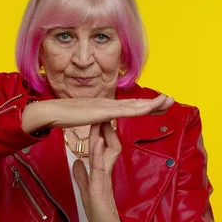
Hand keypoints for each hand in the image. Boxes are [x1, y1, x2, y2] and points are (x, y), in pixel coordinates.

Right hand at [22, 94, 173, 132]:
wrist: (51, 112)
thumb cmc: (63, 116)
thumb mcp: (83, 120)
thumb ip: (93, 120)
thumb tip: (98, 122)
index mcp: (105, 107)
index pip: (129, 107)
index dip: (145, 105)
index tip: (159, 105)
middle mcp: (108, 104)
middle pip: (135, 104)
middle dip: (154, 102)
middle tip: (171, 99)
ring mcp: (106, 106)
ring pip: (134, 106)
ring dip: (152, 103)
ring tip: (167, 100)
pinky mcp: (103, 112)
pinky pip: (124, 111)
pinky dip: (138, 109)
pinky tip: (149, 108)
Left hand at [72, 121, 123, 221]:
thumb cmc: (99, 213)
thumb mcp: (86, 190)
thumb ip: (82, 175)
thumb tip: (77, 162)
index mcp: (102, 170)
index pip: (103, 146)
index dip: (100, 131)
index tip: (96, 116)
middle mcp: (105, 171)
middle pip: (108, 144)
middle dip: (104, 127)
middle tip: (102, 110)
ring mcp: (104, 178)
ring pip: (105, 152)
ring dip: (101, 135)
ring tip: (99, 120)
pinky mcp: (101, 186)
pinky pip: (100, 166)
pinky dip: (99, 153)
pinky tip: (98, 141)